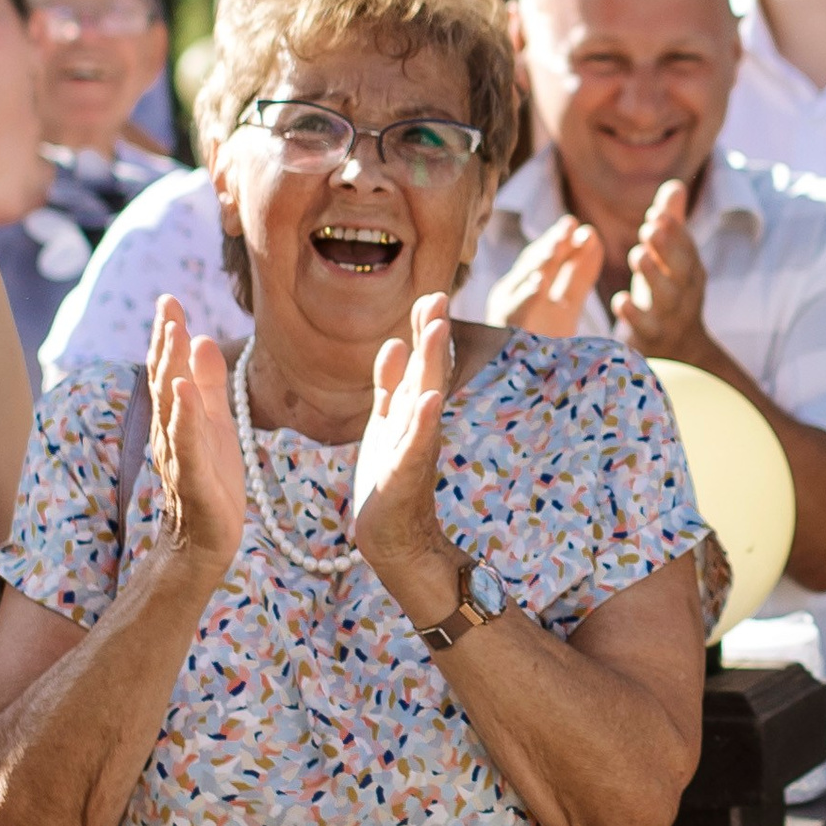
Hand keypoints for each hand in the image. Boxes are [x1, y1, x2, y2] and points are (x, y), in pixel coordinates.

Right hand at [148, 298, 244, 574]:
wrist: (205, 541)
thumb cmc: (211, 480)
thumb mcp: (215, 423)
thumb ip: (208, 383)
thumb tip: (201, 337)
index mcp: (177, 416)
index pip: (168, 368)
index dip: (167, 334)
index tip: (169, 299)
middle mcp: (170, 431)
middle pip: (164, 378)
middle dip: (166, 341)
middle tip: (168, 305)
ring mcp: (180, 454)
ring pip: (171, 406)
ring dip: (172, 368)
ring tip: (176, 333)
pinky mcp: (194, 479)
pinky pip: (187, 444)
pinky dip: (184, 416)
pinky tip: (183, 391)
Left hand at [352, 291, 457, 608]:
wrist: (390, 533)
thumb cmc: (390, 476)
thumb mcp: (387, 422)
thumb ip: (391, 385)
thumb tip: (396, 341)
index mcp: (412, 408)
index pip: (420, 360)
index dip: (424, 328)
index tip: (430, 292)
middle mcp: (419, 423)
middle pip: (427, 371)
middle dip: (432, 335)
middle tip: (438, 296)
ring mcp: (415, 447)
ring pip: (423, 399)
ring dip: (430, 366)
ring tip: (434, 332)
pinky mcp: (404, 475)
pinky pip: (414, 444)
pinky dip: (421, 422)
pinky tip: (427, 399)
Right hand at [486, 215, 605, 335]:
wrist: (529, 390)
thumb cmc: (546, 346)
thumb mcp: (567, 304)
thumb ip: (580, 273)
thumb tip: (593, 236)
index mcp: (528, 288)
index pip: (544, 258)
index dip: (560, 241)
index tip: (579, 227)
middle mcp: (514, 295)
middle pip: (534, 264)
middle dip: (552, 244)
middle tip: (570, 225)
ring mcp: (507, 311)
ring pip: (523, 281)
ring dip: (540, 261)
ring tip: (558, 244)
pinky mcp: (506, 329)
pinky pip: (515, 311)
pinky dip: (526, 296)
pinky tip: (539, 284)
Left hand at [616, 181, 709, 362]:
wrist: (681, 356)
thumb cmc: (669, 296)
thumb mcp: (671, 263)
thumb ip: (672, 226)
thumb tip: (674, 185)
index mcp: (690, 274)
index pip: (687, 250)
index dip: (675, 232)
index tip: (657, 213)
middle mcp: (684, 296)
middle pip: (680, 272)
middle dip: (667, 249)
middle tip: (648, 229)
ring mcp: (669, 320)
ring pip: (665, 299)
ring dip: (652, 276)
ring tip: (637, 255)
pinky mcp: (651, 342)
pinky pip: (644, 329)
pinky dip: (634, 315)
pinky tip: (620, 300)